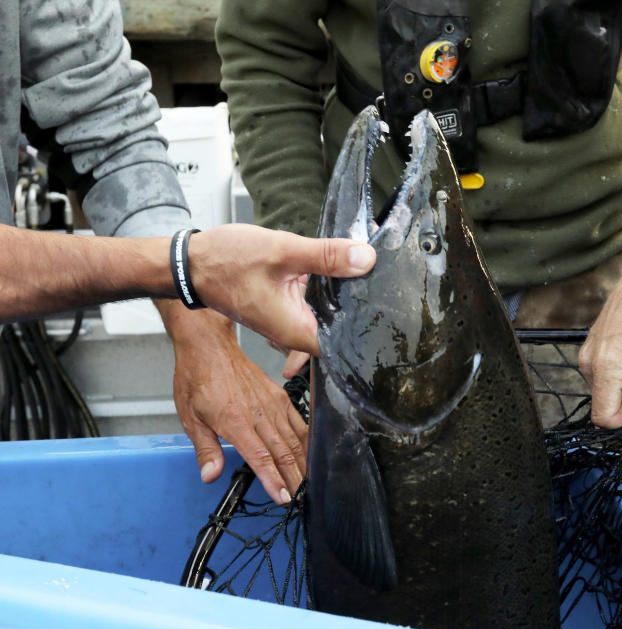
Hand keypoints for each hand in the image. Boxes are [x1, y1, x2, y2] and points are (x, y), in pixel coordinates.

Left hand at [157, 303, 308, 504]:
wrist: (210, 347)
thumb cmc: (197, 380)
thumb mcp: (190, 417)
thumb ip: (205, 449)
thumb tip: (210, 475)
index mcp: (235, 421)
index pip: (260, 458)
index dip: (274, 480)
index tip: (284, 498)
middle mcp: (258, 413)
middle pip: (283, 452)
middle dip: (294, 478)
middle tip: (301, 499)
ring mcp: (272, 404)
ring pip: (295, 439)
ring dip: (303, 463)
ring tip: (309, 482)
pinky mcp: (280, 396)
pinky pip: (298, 421)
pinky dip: (307, 440)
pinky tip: (310, 453)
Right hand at [189, 224, 374, 356]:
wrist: (192, 263)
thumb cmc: (226, 262)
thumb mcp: (283, 251)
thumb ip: (327, 256)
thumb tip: (366, 259)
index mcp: (297, 331)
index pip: (345, 347)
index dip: (369, 332)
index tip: (391, 314)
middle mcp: (295, 334)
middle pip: (341, 332)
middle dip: (363, 314)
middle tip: (390, 293)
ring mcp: (291, 323)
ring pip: (330, 318)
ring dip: (346, 301)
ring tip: (371, 279)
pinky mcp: (288, 309)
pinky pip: (317, 307)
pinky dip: (329, 294)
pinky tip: (343, 274)